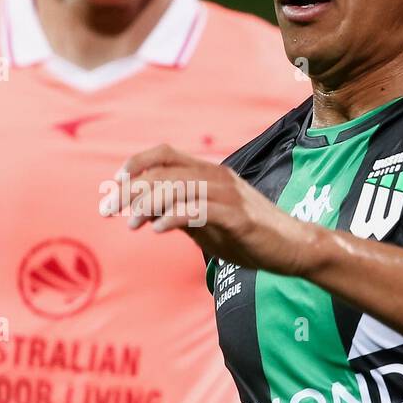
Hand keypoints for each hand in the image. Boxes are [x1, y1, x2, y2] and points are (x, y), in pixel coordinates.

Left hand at [101, 144, 320, 275]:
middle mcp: (217, 177)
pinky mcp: (238, 217)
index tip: (114, 186)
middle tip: (109, 210)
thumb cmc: (249, 236)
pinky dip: (174, 217)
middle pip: (164, 172)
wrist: (293, 249)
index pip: (165, 154)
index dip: (136, 164)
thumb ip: (178, 213)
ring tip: (131, 223)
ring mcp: (229, 195)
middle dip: (131, 190)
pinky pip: (200, 210)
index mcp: (208, 173)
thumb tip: (144, 211)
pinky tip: (157, 229)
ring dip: (148, 204)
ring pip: (178, 187)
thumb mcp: (206, 223)